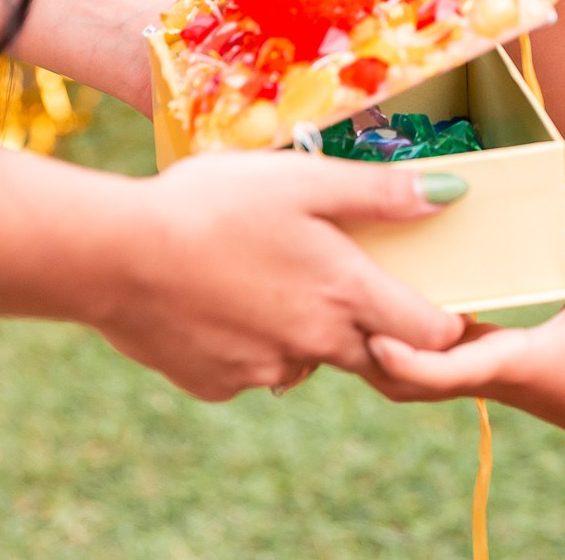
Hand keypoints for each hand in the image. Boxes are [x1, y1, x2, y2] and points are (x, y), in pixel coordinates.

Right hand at [93, 153, 466, 400]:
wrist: (112, 255)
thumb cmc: (212, 204)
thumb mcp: (303, 180)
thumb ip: (380, 193)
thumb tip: (451, 194)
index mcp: (344, 294)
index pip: (429, 332)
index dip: (442, 321)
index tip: (438, 302)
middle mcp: (313, 344)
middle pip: (371, 352)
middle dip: (373, 327)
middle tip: (347, 283)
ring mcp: (263, 370)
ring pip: (307, 358)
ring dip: (304, 329)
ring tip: (268, 275)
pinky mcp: (216, 383)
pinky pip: (252, 366)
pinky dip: (249, 340)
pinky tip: (219, 297)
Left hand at [365, 182, 564, 440]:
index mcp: (506, 362)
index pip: (445, 371)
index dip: (406, 360)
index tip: (375, 337)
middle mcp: (482, 376)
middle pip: (407, 384)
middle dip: (371, 357)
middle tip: (341, 309)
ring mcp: (478, 381)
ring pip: (412, 382)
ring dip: (382, 357)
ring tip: (358, 306)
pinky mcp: (482, 377)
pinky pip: (431, 369)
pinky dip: (406, 350)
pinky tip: (399, 307)